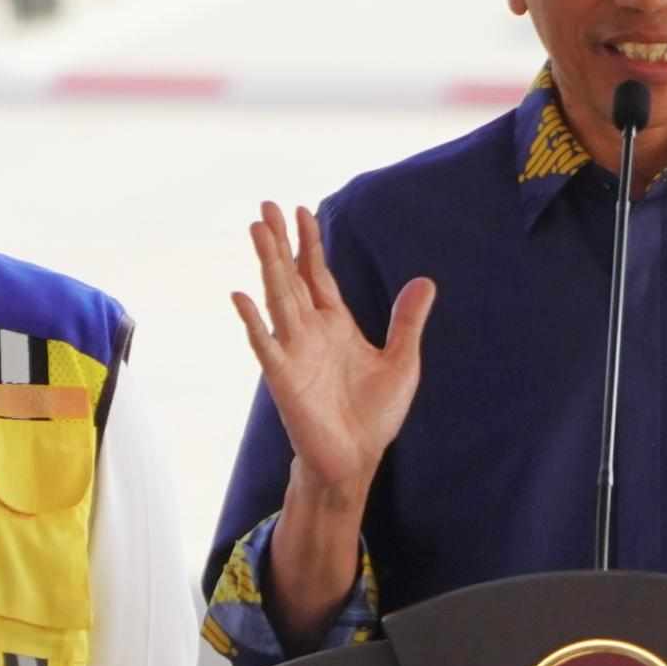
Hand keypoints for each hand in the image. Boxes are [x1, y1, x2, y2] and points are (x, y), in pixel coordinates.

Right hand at [232, 202, 433, 498]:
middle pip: (291, 277)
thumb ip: (407, 322)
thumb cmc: (374, 416)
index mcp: (335, 325)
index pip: (317, 275)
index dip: (309, 244)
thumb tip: (425, 281)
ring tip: (257, 231)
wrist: (356, 460)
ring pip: (277, 298)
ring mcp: (294, 352)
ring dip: (267, 265)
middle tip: (266, 205)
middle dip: (280, 242)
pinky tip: (240, 294)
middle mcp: (310, 332)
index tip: (302, 210)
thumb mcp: (401, 362)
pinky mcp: (284, 377)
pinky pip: (265, 344)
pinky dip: (252, 321)